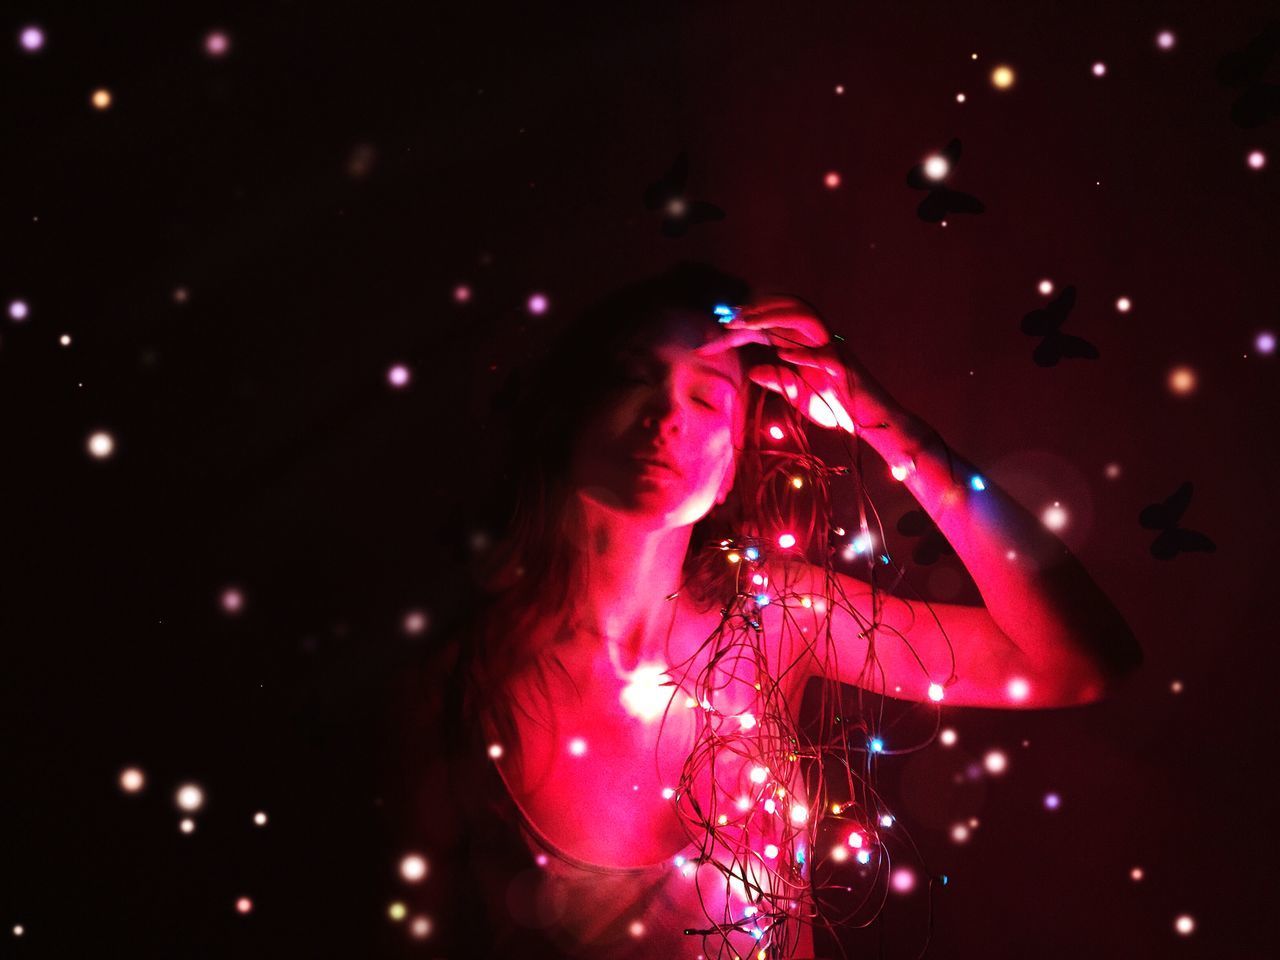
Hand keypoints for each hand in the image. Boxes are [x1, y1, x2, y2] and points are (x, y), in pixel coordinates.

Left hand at [697, 294, 903, 434]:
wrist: (869, 422)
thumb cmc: (835, 408)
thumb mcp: (800, 396)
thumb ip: (780, 381)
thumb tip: (754, 371)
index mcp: (806, 344)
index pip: (774, 323)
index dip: (745, 324)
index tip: (718, 331)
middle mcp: (819, 339)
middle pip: (790, 308)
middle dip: (758, 310)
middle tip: (730, 320)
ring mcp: (833, 349)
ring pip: (808, 317)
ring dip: (776, 317)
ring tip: (749, 324)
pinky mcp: (845, 367)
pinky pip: (825, 354)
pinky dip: (804, 353)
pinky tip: (783, 355)